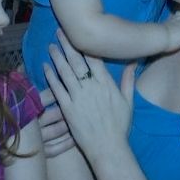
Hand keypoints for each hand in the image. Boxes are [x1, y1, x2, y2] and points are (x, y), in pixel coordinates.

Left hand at [42, 29, 134, 157]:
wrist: (108, 148)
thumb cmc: (120, 127)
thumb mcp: (128, 102)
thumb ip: (128, 81)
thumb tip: (134, 62)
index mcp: (106, 84)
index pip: (94, 58)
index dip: (85, 44)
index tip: (79, 33)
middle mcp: (91, 88)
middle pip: (77, 61)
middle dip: (67, 44)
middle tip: (59, 31)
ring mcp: (78, 98)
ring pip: (65, 72)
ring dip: (57, 57)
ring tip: (51, 46)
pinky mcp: (67, 109)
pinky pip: (57, 89)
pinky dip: (50, 76)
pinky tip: (45, 66)